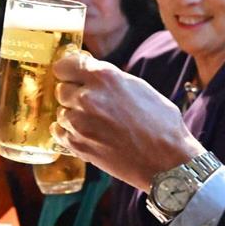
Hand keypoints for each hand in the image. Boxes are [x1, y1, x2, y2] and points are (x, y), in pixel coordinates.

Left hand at [52, 53, 204, 191]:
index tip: (70, 75)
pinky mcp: (77, 144)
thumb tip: (89, 72)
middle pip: (61, 89)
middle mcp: (87, 97)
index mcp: (104, 77)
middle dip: (72, 94)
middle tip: (88, 103)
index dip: (68, 71)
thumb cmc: (160, 123)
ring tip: (93, 122)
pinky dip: (68, 132)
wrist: (166, 160)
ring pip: (61, 112)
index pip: (65, 65)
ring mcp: (79, 122)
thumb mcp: (138, 87)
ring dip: (72, 115)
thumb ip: (109, 79)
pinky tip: (84, 134)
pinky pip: (58, 132)